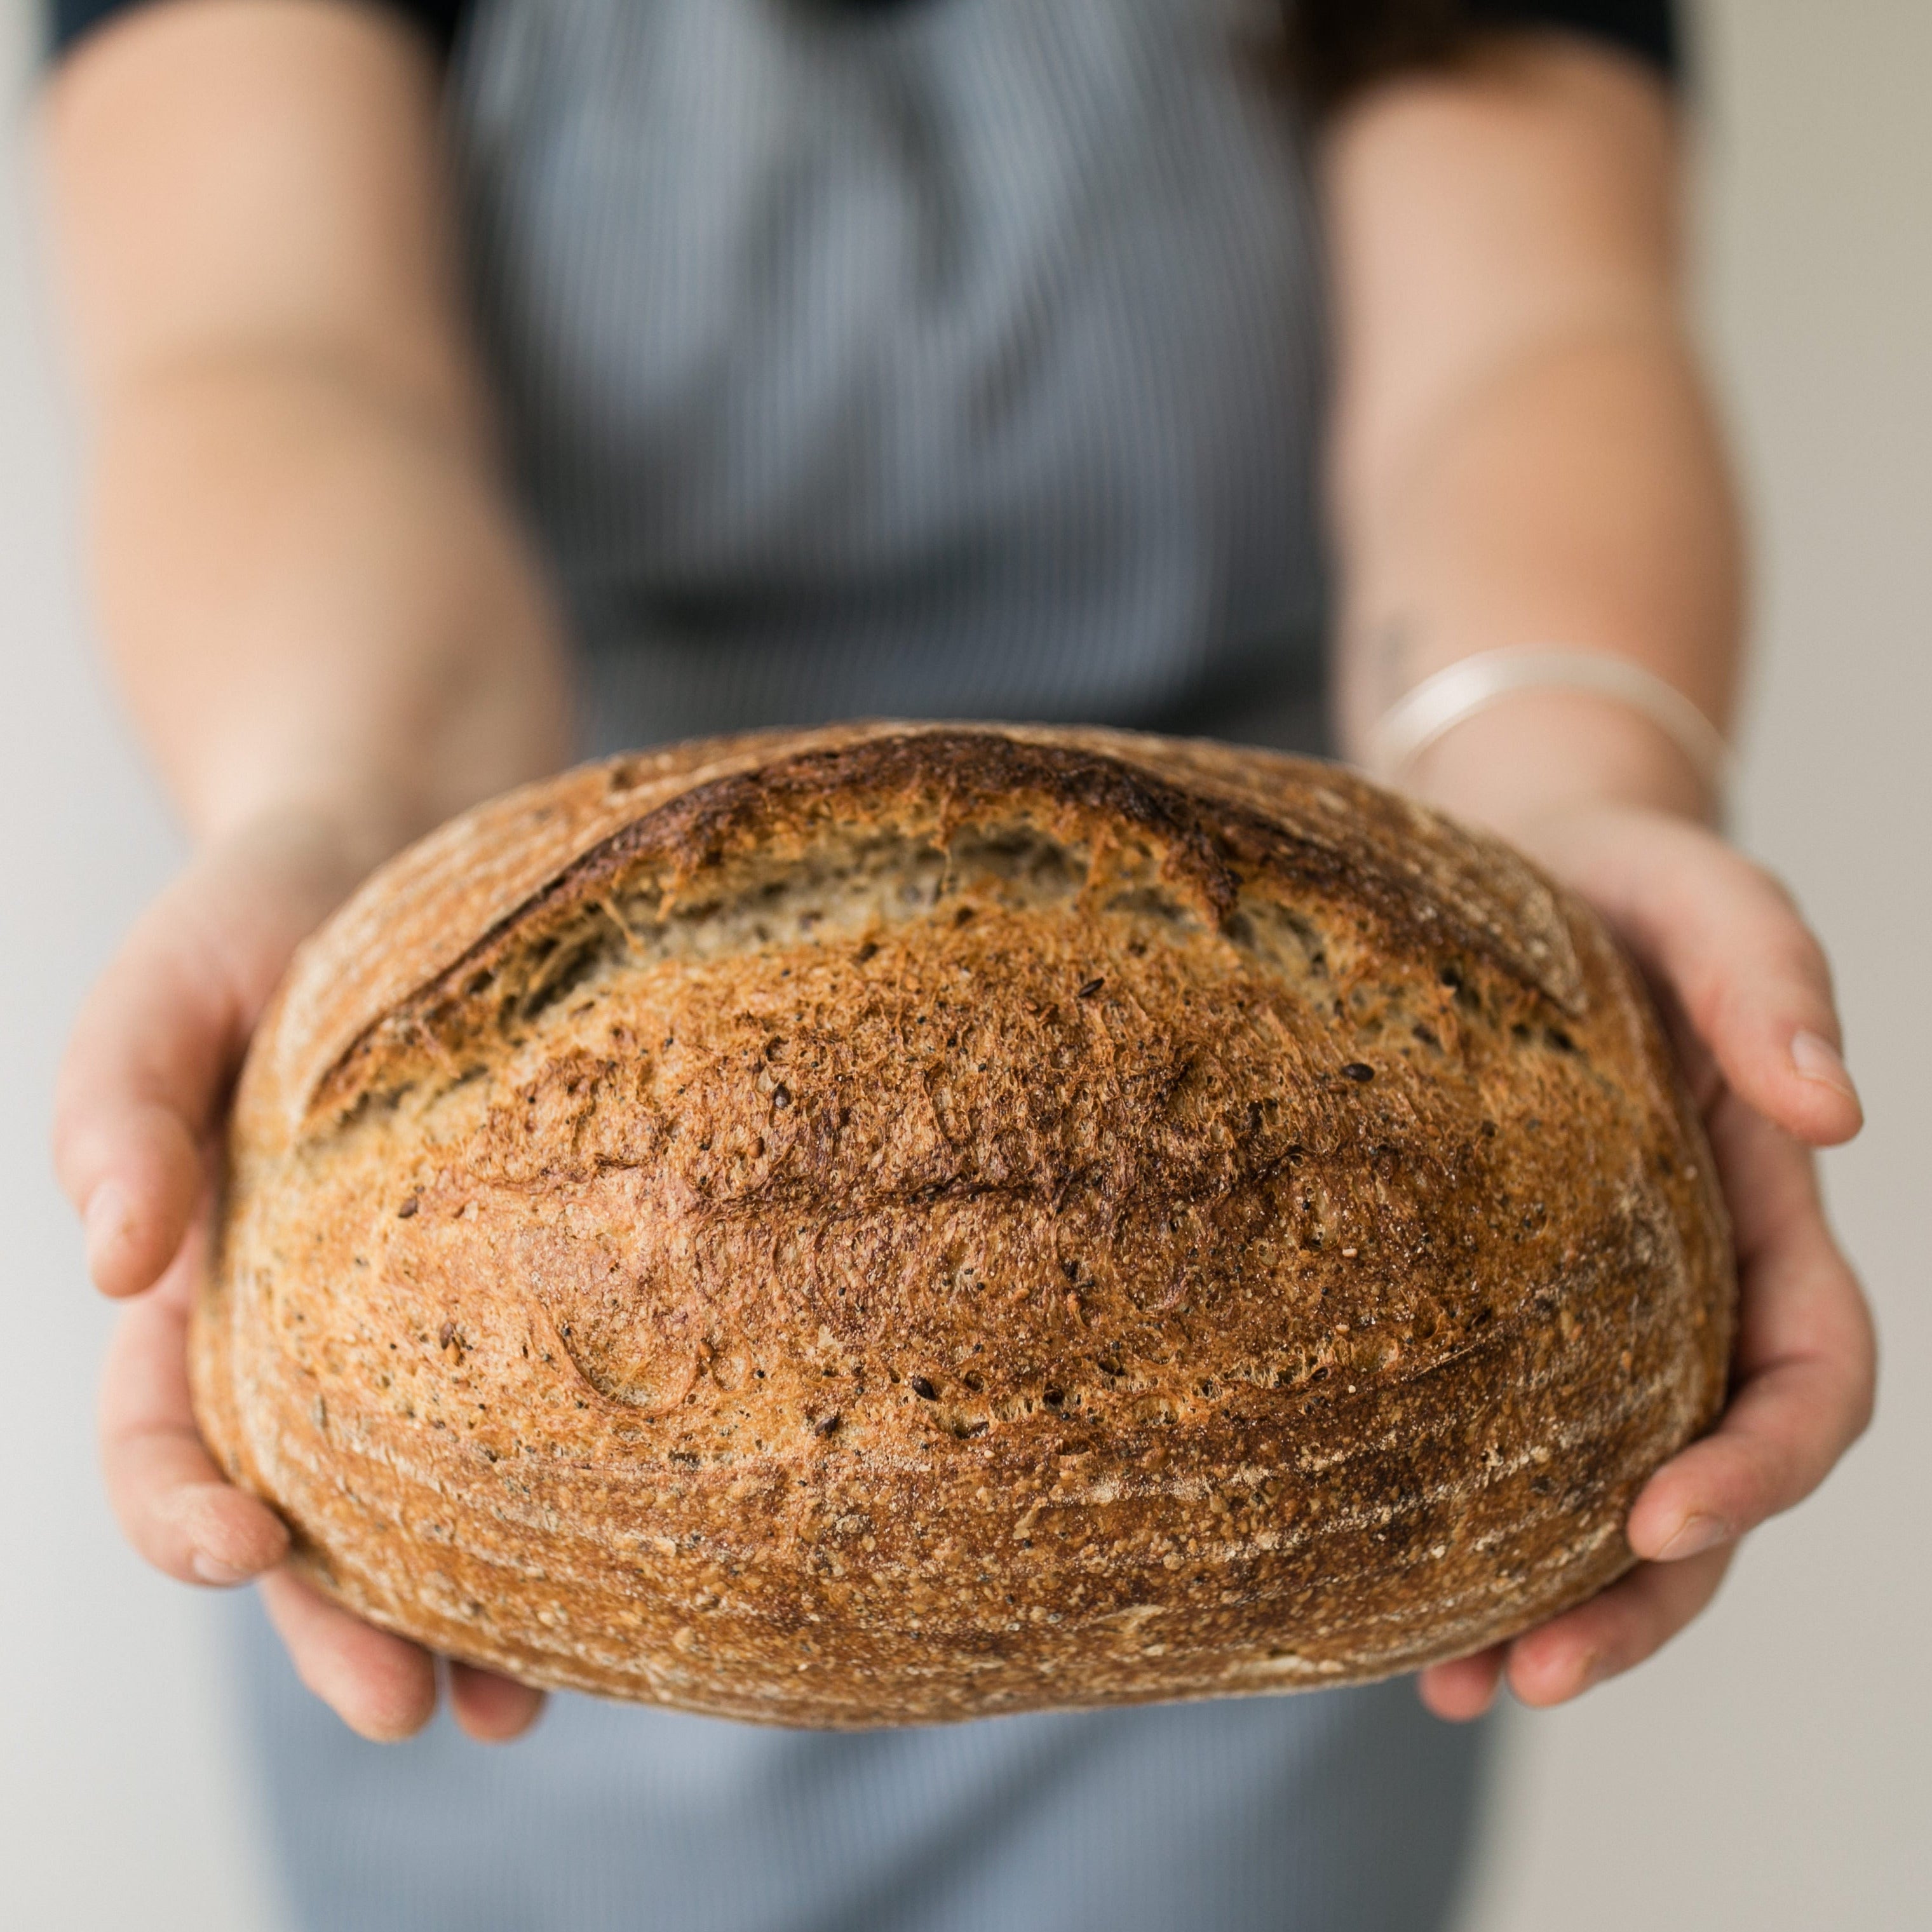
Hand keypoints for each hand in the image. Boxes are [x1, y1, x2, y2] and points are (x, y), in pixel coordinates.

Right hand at [53, 808, 546, 1744]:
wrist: (400, 838)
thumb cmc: (259, 917)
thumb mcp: (163, 989)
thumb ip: (114, 1111)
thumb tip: (106, 1259)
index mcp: (202, 1284)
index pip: (165, 1439)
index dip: (185, 1515)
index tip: (245, 1554)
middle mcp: (310, 1327)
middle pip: (306, 1517)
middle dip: (341, 1627)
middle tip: (414, 1710)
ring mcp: (425, 1311)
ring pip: (430, 1497)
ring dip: (467, 1610)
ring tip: (522, 1705)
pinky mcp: (535, 1263)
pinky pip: (542, 1397)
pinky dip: (569, 1491)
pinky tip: (635, 1558)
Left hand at [1415, 802, 1876, 1718]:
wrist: (1511, 859)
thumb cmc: (1618, 877)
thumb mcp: (1699, 896)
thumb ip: (1768, 981)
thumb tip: (1833, 1107)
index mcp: (1763, 1216)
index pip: (1805, 1378)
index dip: (1757, 1467)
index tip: (1659, 1520)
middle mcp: (1687, 1288)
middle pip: (1702, 1485)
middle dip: (1638, 1599)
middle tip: (1525, 1673)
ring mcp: (1589, 1307)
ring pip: (1594, 1493)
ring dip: (1542, 1602)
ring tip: (1447, 1682)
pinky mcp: (1485, 1299)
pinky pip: (1492, 1430)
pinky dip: (1454, 1518)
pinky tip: (1379, 1589)